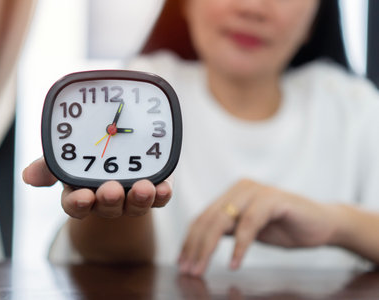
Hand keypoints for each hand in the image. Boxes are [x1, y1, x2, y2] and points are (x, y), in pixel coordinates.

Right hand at [22, 157, 172, 218]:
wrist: (119, 146)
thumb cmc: (89, 155)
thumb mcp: (67, 156)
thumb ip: (50, 164)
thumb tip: (28, 175)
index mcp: (82, 192)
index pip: (76, 205)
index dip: (78, 203)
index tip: (82, 197)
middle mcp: (106, 199)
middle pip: (107, 206)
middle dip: (109, 200)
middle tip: (111, 191)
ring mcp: (131, 196)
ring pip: (135, 205)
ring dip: (139, 199)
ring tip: (143, 188)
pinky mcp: (154, 189)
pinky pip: (159, 198)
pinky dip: (162, 195)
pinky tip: (164, 188)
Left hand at [178, 179, 338, 275]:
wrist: (324, 224)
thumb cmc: (285, 227)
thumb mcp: (248, 229)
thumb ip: (227, 230)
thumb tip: (198, 246)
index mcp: (232, 194)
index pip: (202, 218)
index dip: (189, 242)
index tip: (182, 263)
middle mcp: (240, 189)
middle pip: (208, 220)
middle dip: (194, 248)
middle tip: (188, 270)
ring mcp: (256, 191)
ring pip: (222, 220)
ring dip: (208, 248)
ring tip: (201, 269)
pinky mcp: (273, 199)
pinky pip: (249, 224)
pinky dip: (239, 246)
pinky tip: (233, 264)